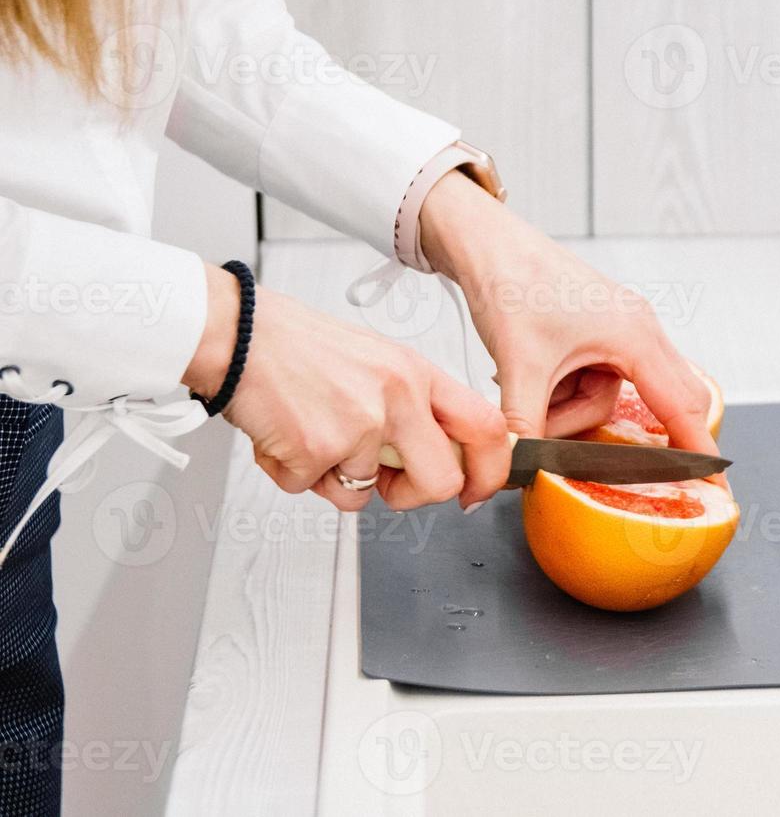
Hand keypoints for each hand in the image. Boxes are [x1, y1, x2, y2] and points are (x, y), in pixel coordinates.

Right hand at [184, 265, 511, 511]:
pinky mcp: (316, 449)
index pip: (486, 427)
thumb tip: (438, 455)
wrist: (238, 334)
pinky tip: (282, 435)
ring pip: (363, 493)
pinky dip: (291, 473)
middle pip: (441, 481)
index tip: (475, 491)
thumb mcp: (379, 361)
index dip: (489, 470)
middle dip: (412, 496)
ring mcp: (359, 424)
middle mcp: (397, 396)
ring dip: (332, 478)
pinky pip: (312, 490)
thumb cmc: (300, 347)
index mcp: (417, 373)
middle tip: (384, 484)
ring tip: (310, 433)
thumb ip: (413, 405)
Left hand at [419, 173, 719, 459]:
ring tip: (527, 395)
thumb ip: (524, 428)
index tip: (716, 487)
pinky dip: (565, 392)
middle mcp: (639, 331)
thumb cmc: (512, 283)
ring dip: (572, 412)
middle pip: (663, 402)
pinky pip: (598, 380)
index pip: (681, 407)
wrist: (485, 242)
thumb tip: (516, 471)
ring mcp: (621, 330)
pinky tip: (531, 379)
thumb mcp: (519, 367)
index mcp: (635, 336)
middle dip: (633, 436)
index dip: (698, 451)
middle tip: (625, 470)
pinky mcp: (600, 332)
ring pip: (614, 398)